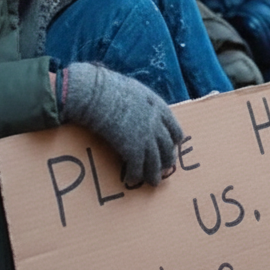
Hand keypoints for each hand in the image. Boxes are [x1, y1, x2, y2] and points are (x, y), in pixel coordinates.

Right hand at [60, 62, 182, 185]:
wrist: (95, 93)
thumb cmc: (107, 87)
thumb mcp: (133, 90)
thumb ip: (140, 102)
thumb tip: (136, 106)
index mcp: (158, 107)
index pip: (174, 128)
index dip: (174, 140)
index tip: (173, 146)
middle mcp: (156, 123)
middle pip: (166, 147)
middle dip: (166, 159)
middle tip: (165, 168)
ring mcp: (145, 137)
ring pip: (155, 161)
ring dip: (154, 174)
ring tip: (153, 182)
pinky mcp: (132, 148)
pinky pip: (137, 167)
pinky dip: (135, 176)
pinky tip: (131, 180)